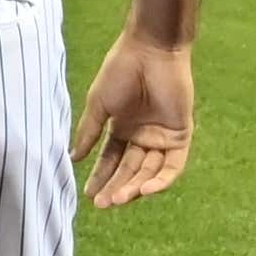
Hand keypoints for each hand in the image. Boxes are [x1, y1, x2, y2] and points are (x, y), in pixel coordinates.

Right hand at [75, 33, 193, 207]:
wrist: (149, 51)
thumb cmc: (120, 71)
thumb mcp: (99, 105)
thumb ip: (89, 132)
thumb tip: (74, 157)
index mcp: (122, 127)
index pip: (111, 160)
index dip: (101, 177)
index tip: (89, 195)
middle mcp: (142, 135)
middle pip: (129, 170)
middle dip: (116, 187)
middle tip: (102, 204)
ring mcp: (162, 136)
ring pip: (149, 172)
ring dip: (134, 187)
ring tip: (118, 199)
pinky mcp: (181, 135)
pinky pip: (172, 166)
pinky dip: (160, 180)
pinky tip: (144, 190)